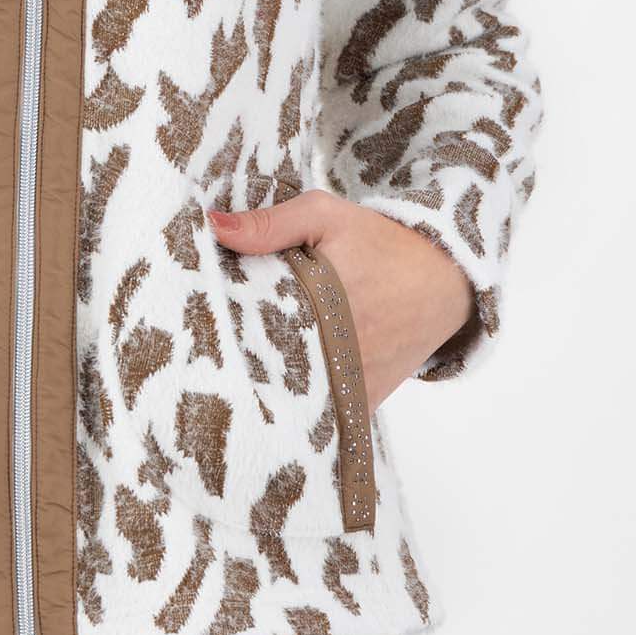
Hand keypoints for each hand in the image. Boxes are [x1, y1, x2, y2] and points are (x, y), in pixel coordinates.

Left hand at [206, 188, 472, 411]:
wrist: (445, 279)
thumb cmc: (382, 244)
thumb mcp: (327, 217)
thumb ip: (271, 223)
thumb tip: (212, 226)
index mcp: (320, 306)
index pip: (250, 333)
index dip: (217, 335)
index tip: (189, 334)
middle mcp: (336, 354)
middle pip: (264, 373)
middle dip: (232, 368)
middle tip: (197, 363)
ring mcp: (351, 384)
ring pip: (290, 402)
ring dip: (262, 392)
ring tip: (224, 383)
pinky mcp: (364, 401)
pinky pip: (321, 417)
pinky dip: (296, 410)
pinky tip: (267, 402)